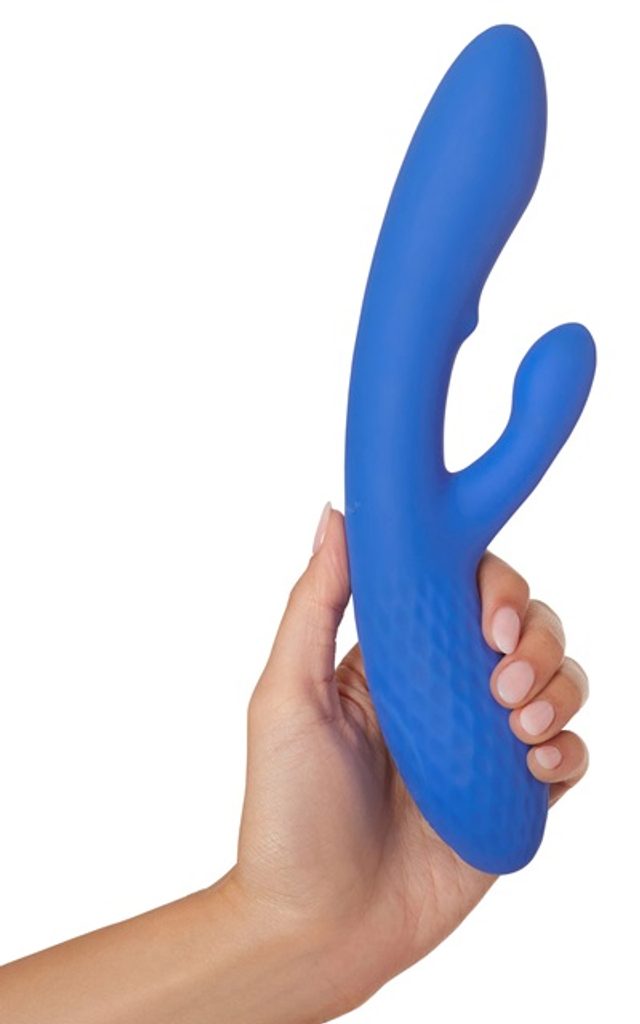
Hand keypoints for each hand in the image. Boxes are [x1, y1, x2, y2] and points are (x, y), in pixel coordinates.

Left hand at [229, 503, 588, 1018]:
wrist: (318, 924)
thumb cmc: (289, 813)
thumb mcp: (287, 696)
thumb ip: (316, 602)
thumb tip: (337, 513)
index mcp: (398, 658)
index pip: (465, 588)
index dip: (494, 586)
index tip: (489, 617)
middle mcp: (447, 691)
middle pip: (525, 627)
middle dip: (534, 638)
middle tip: (502, 679)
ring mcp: (483, 744)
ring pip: (558, 682)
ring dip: (558, 688)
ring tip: (518, 727)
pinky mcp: (511, 798)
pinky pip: (568, 755)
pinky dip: (568, 749)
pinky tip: (538, 764)